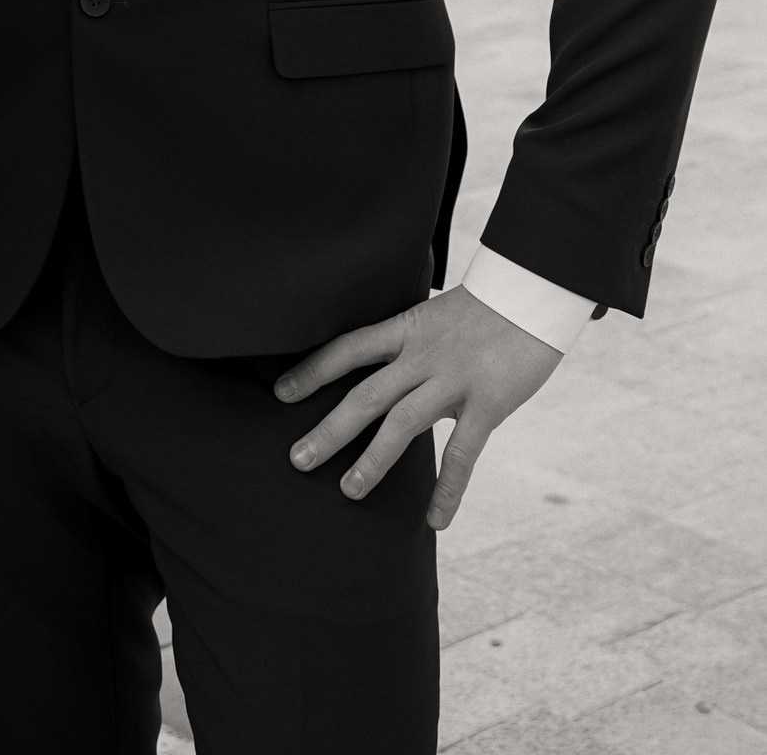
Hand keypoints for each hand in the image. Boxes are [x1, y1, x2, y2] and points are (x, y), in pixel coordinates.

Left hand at [275, 283, 561, 530]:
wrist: (533, 294)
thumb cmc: (485, 309)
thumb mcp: (435, 315)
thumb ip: (410, 343)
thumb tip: (384, 367)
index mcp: (407, 329)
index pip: (348, 348)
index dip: (313, 370)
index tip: (280, 393)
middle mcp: (422, 356)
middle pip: (366, 394)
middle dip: (329, 429)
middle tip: (297, 459)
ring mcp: (453, 380)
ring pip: (403, 424)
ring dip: (373, 460)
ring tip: (348, 491)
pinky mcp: (488, 404)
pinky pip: (462, 453)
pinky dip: (448, 489)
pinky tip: (434, 520)